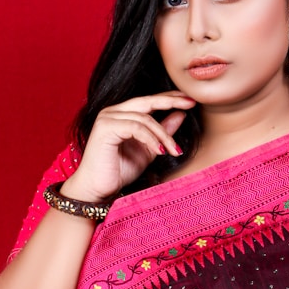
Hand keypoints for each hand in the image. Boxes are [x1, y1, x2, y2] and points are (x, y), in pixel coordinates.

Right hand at [61, 92, 195, 202]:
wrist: (97, 189)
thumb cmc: (119, 171)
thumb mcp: (148, 150)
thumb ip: (162, 133)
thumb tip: (181, 115)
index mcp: (121, 114)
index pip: (148, 101)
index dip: (169, 98)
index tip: (190, 101)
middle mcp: (113, 112)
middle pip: (147, 101)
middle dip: (171, 101)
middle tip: (191, 104)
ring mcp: (107, 118)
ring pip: (144, 119)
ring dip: (163, 135)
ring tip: (174, 151)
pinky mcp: (106, 128)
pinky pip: (136, 128)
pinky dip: (151, 139)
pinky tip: (160, 152)